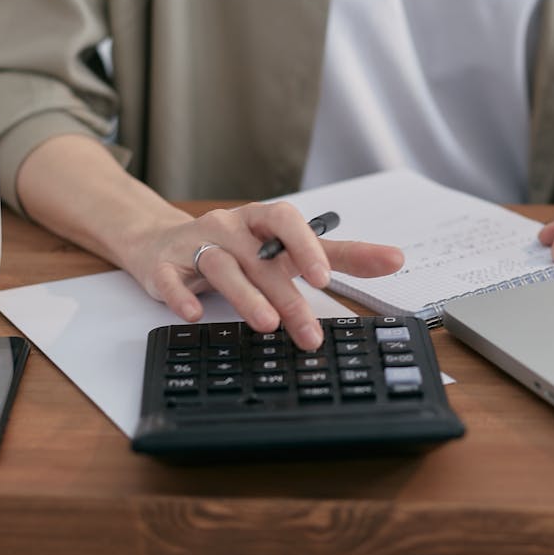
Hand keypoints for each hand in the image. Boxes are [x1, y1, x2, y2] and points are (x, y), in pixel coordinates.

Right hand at [123, 202, 403, 350]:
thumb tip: (395, 258)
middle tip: (309, 333)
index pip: (288, 222)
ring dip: (245, 295)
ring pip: (220, 266)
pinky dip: (181, 295)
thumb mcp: (285, 249)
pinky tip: (193, 314)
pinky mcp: (163, 266)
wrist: (159, 242)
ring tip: (266, 324)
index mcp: (261, 221)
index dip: (307, 246)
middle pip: (260, 259)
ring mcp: (195, 245)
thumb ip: (338, 255)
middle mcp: (230, 228)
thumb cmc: (235, 247)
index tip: (326, 277)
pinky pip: (170, 279)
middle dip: (287, 296)